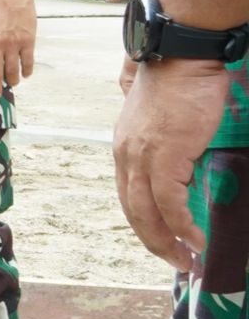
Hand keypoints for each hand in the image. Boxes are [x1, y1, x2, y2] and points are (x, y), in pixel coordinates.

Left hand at [113, 57, 223, 271]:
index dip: (145, 223)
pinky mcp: (164, 156)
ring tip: (186, 261)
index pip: (129, 195)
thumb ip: (160, 140)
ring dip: (166, 243)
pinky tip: (195, 240)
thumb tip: (177, 158)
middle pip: (133, 211)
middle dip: (154, 242)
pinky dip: (181, 227)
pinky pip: (170, 204)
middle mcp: (125, 155)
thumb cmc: (179, 81)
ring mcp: (142, 157)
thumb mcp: (162, 118)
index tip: (163, 242)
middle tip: (176, 263)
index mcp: (124, 148)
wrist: (183, 56)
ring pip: (147, 214)